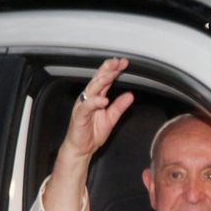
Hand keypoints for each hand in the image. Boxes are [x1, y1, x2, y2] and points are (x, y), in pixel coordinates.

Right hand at [43, 58, 134, 210]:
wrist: (81, 148)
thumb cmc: (92, 133)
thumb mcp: (111, 118)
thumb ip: (120, 106)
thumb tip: (130, 95)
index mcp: (96, 97)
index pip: (105, 80)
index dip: (114, 70)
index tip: (124, 63)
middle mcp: (88, 98)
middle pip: (98, 80)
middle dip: (107, 70)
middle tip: (117, 62)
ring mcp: (83, 106)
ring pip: (91, 90)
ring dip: (101, 81)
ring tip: (111, 74)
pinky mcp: (79, 116)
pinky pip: (86, 107)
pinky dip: (94, 102)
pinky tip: (103, 99)